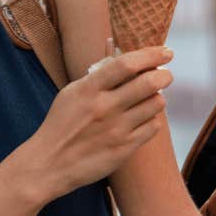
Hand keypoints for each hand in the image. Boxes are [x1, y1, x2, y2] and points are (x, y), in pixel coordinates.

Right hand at [17, 45, 171, 198]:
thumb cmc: (61, 124)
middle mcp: (105, 107)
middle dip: (164, 75)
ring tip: (149, 99)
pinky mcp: (124, 149)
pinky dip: (152, 119)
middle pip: (149, 82)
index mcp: (89, 89)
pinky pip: (153, 127)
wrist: (50, 163)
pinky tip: (143, 119)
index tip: (166, 52)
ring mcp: (116, 129)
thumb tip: (123, 57)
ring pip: (156, 104)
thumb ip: (97, 76)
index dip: (152, 54)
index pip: (127, 64)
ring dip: (157, 98)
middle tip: (165, 75)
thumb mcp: (72, 93)